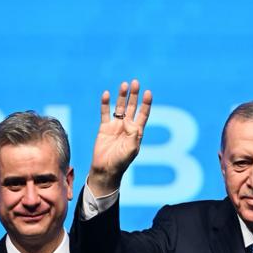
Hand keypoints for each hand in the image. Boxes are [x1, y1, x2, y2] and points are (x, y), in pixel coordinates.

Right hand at [88, 80, 152, 195]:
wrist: (106, 169)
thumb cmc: (121, 162)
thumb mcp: (131, 150)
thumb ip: (133, 135)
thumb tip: (130, 121)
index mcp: (136, 132)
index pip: (143, 114)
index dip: (146, 103)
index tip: (148, 92)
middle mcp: (127, 127)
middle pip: (132, 107)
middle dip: (134, 95)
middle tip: (136, 82)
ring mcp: (115, 126)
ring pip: (119, 108)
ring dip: (122, 96)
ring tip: (124, 85)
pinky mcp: (104, 128)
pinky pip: (105, 113)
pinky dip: (105, 104)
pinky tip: (106, 94)